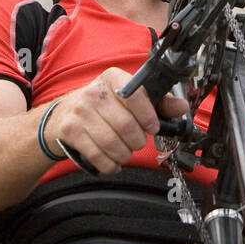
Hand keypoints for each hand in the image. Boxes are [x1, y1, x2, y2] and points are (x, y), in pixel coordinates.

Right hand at [45, 68, 189, 174]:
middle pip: (126, 125)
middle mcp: (94, 92)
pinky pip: (97, 155)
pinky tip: (113, 163)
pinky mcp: (70, 131)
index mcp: (113, 78)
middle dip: (137, 141)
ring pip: (112, 143)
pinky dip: (110, 165)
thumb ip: (159, 102)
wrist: (63, 114)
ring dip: (124, 154)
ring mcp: (79, 112)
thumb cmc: (105, 106)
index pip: (136, 96)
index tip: (153, 128)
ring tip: (125, 152)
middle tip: (137, 142)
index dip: (148, 117)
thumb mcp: (130, 97)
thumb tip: (181, 107)